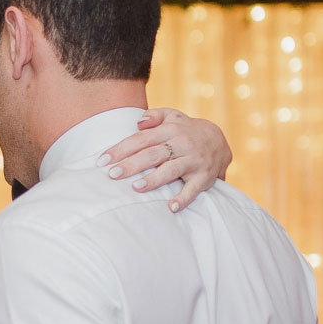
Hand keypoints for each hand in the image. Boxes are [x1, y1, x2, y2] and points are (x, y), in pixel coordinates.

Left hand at [102, 108, 232, 212]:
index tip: (103, 160)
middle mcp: (182, 144)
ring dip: (154, 179)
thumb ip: (154, 116)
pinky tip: (171, 207)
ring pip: (171, 170)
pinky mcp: (203, 177)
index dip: (122, 149)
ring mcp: (193, 161)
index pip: (142, 139)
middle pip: (153, 154)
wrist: (220, 141)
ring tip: (136, 187)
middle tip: (112, 174)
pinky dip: (183, 198)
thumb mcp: (173, 116)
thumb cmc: (186, 130)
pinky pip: (193, 189)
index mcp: (170, 130)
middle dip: (131, 164)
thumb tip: (137, 122)